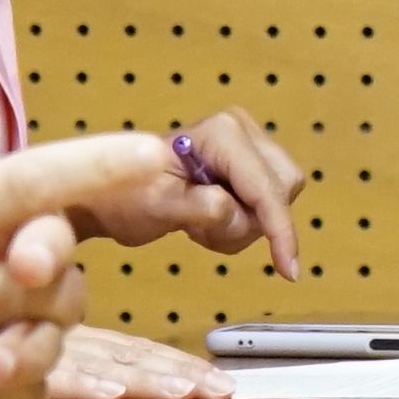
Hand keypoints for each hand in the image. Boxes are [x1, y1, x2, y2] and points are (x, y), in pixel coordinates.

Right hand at [40, 322, 234, 398]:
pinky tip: (114, 395)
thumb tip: (124, 385)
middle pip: (133, 358)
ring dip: (147, 380)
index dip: (182, 365)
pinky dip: (85, 384)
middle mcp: (70, 343)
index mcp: (80, 342)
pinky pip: (53, 379)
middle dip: (182, 373)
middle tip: (224, 389)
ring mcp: (44, 354)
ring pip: (104, 366)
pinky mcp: (17, 372)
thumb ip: (80, 369)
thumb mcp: (45, 366)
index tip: (222, 382)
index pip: (141, 353)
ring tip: (187, 392)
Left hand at [65, 107, 305, 275]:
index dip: (280, 230)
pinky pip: (268, 202)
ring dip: (245, 225)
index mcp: (222, 133)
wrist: (111, 192)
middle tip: (204, 232)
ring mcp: (246, 143)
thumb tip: (230, 209)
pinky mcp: (248, 161)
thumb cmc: (124, 196)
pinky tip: (208, 218)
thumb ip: (197, 208)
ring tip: (200, 226)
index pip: (266, 188)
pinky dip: (242, 222)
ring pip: (280, 198)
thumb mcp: (156, 207)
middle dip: (253, 223)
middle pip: (283, 188)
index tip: (288, 270)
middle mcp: (241, 129)